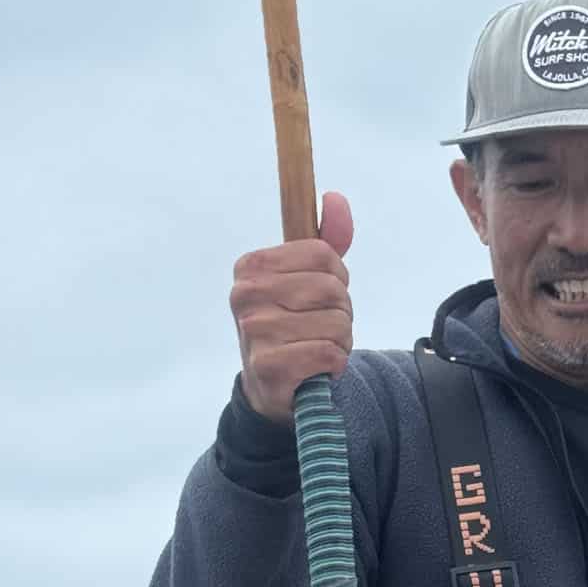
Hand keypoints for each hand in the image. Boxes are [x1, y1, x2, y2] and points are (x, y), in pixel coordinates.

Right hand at [230, 191, 354, 424]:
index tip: (322, 296)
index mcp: (252, 266)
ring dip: (340, 340)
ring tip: (318, 347)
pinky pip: (328, 353)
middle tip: (320, 327)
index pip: (324, 254)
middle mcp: (246, 294)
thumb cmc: (293, 326)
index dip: (338, 277)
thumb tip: (335, 198)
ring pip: (336, 323)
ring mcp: (254, 330)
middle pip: (333, 288)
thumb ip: (326, 241)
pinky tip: (316, 368)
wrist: (271, 387)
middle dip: (341, 312)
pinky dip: (334, 363)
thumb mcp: (306, 280)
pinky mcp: (268, 366)